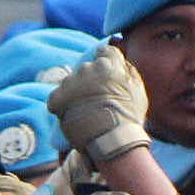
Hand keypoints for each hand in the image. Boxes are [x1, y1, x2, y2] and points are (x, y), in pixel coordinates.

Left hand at [46, 46, 150, 166]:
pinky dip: (64, 105)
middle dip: (91, 81)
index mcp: (108, 64)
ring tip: (87, 112)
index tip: (108, 77)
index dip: (107, 64)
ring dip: (77, 93)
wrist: (109, 142)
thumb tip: (122, 62)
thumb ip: (130, 71)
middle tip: (99, 101)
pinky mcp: (56, 98)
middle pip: (87, 69)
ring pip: (72, 83)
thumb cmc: (128, 118)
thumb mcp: (139, 91)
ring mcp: (69, 83)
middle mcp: (86, 69)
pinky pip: (58, 97)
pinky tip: (75, 116)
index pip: (104, 52)